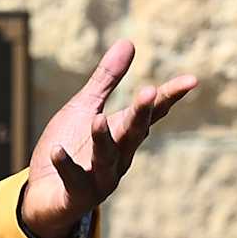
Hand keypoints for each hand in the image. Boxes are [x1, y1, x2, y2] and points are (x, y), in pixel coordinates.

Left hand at [19, 40, 197, 237]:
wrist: (45, 195)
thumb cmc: (70, 147)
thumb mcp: (85, 108)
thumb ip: (106, 80)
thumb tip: (128, 41)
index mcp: (123, 134)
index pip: (150, 113)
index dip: (169, 97)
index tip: (191, 80)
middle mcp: (119, 157)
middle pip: (134, 133)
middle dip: (141, 114)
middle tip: (149, 92)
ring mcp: (100, 178)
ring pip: (107, 158)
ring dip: (104, 140)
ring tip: (98, 120)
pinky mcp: (77, 194)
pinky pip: (73, 179)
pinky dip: (66, 165)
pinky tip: (56, 150)